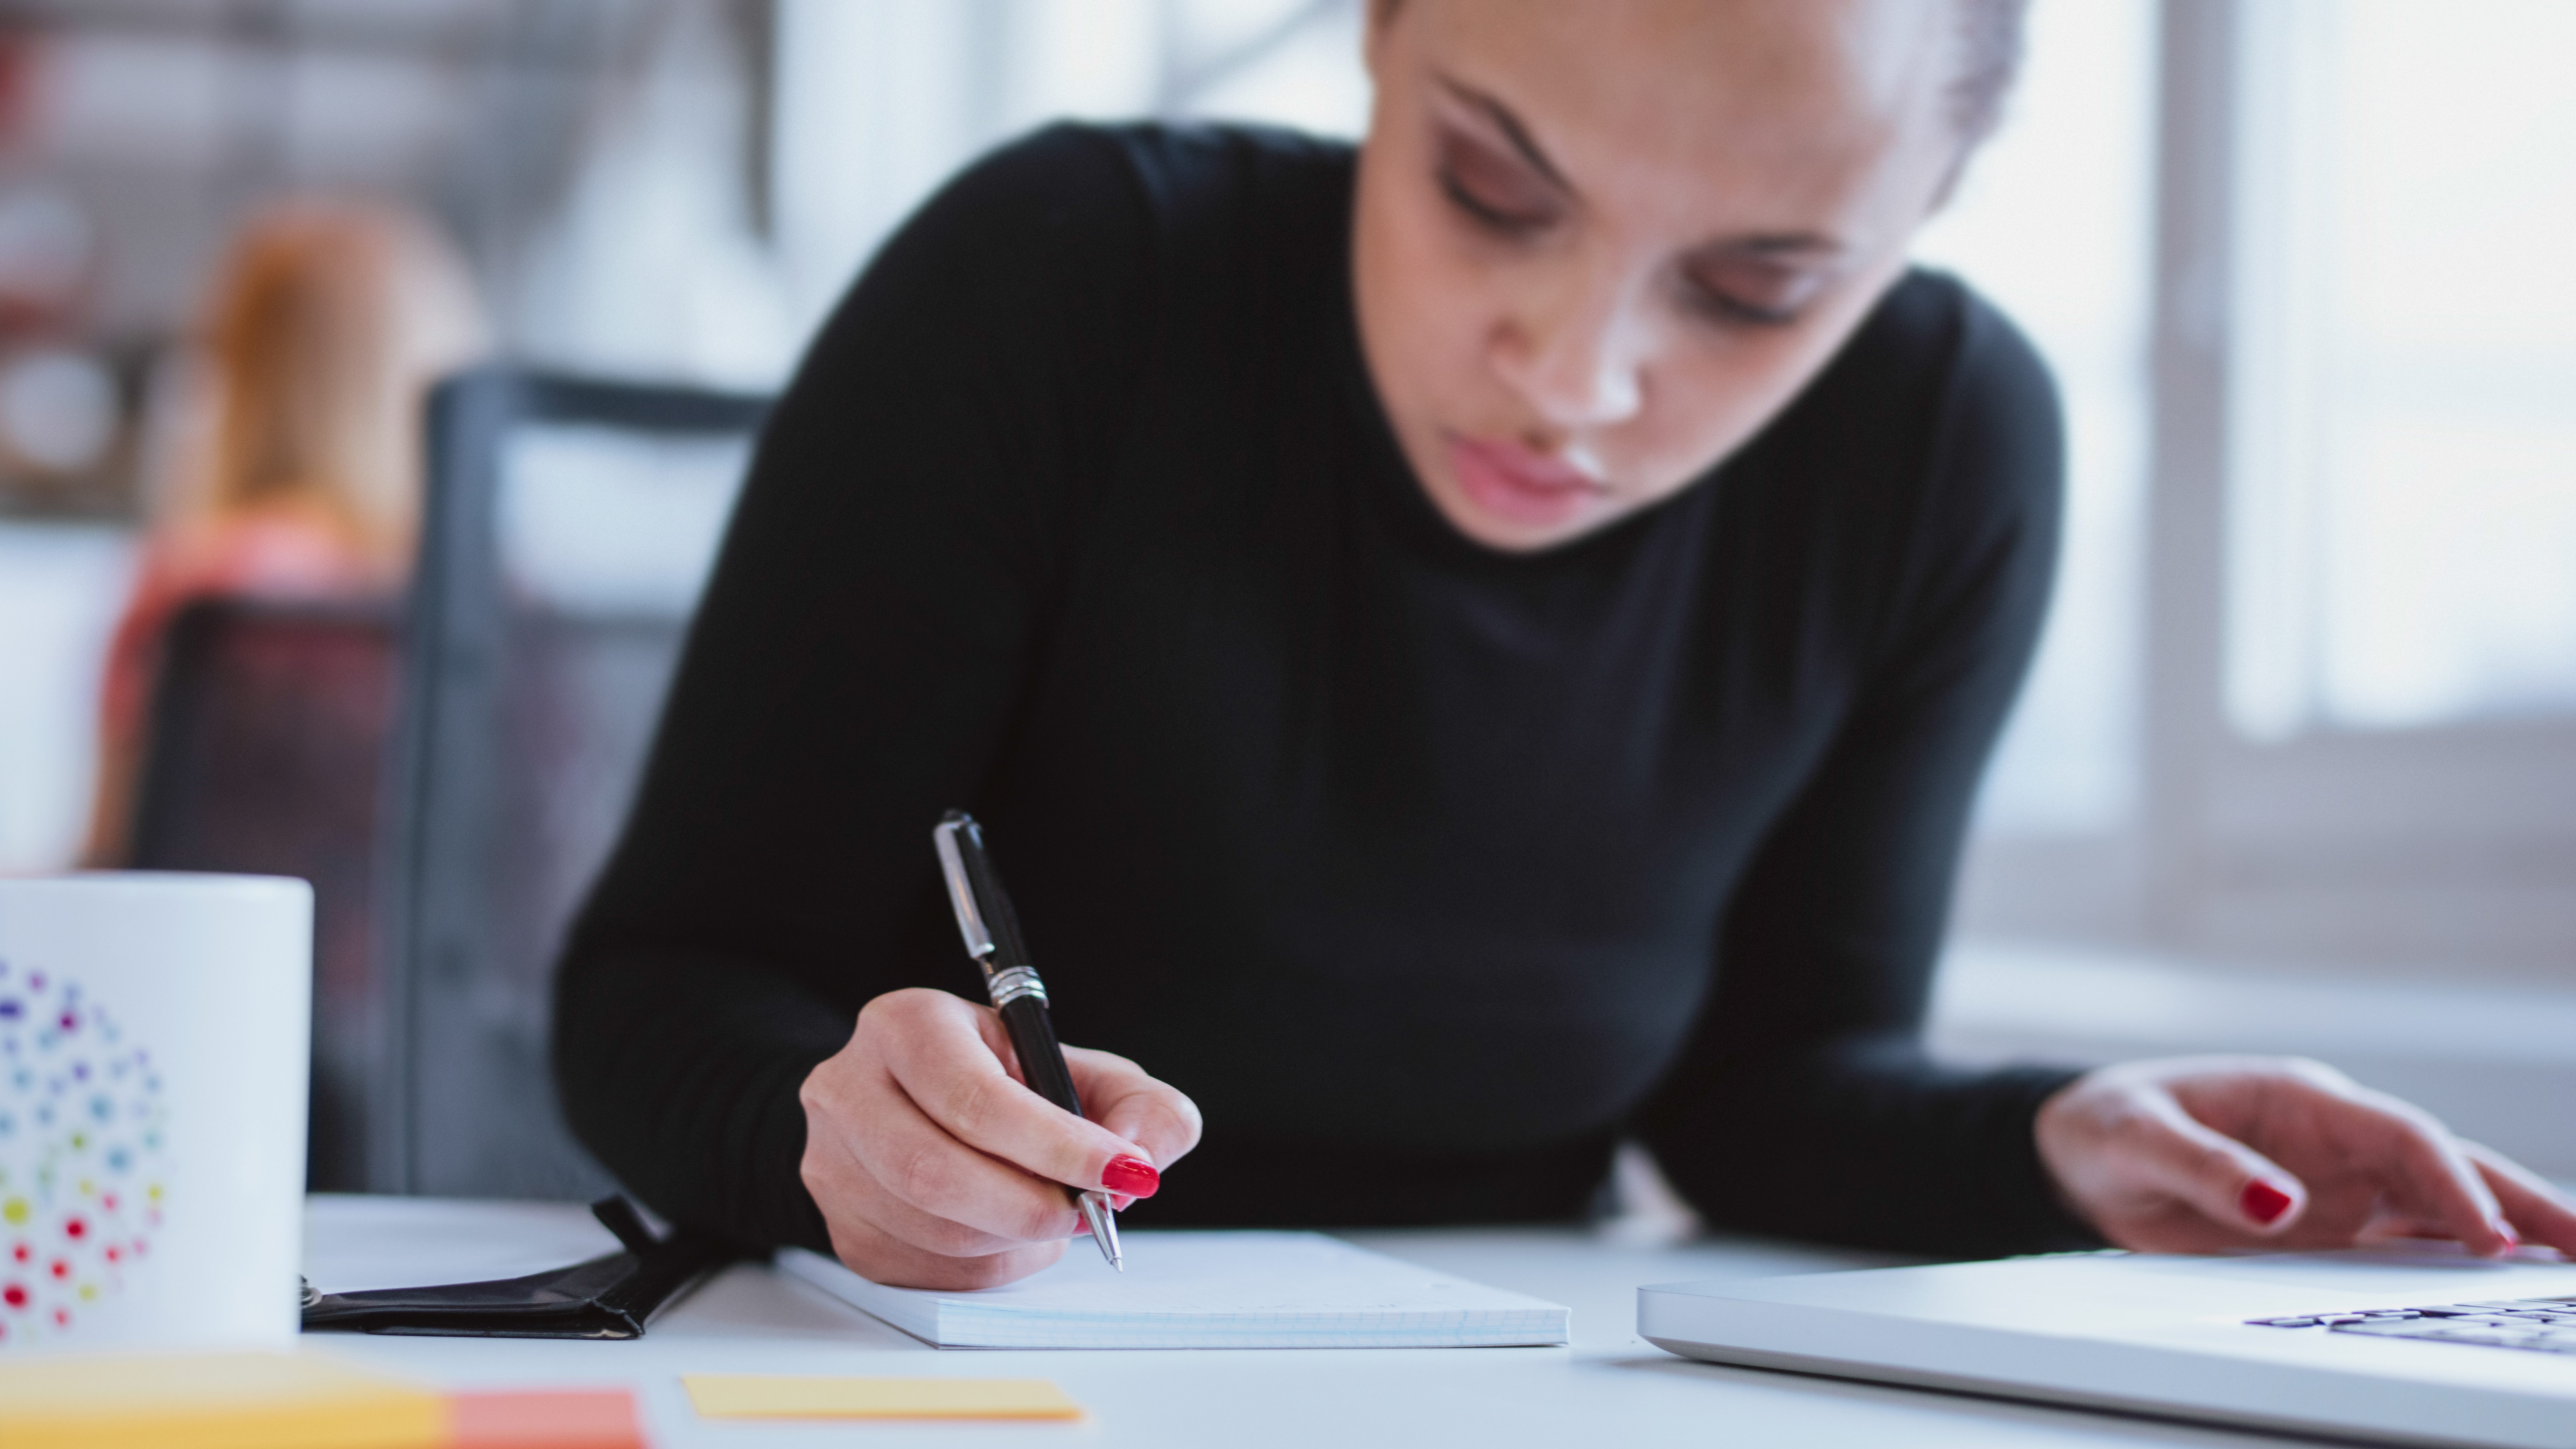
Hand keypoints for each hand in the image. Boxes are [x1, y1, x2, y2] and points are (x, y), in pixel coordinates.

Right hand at [799, 987, 1201, 1289]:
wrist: (930, 1109)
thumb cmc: (1015, 1088)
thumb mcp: (1088, 1074)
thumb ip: (1141, 1106)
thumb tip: (1138, 1160)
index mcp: (908, 1026)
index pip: (975, 1099)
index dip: (1056, 1145)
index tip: (1121, 1171)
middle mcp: (850, 1088)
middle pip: (936, 1172)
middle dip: (1033, 1204)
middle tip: (1090, 1210)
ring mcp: (833, 1163)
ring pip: (933, 1230)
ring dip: (1014, 1239)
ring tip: (1051, 1213)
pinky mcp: (841, 1226)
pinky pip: (924, 1269)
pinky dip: (988, 1265)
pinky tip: (1008, 1234)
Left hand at [2035, 1055, 2575, 1257]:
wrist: (2077, 1152)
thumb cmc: (2105, 1128)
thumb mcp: (2136, 1139)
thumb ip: (2205, 1169)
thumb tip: (2282, 1207)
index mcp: (2299, 1102)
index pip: (2400, 1137)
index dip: (2449, 1181)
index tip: (2487, 1233)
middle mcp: (2333, 1142)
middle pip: (2446, 1165)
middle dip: (2518, 1200)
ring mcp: (2336, 1186)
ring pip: (2439, 1206)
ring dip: (2504, 1230)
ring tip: (2569, 1264)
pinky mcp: (2325, 1228)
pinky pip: (2401, 1242)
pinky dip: (2453, 1261)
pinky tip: (2498, 1284)